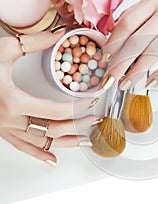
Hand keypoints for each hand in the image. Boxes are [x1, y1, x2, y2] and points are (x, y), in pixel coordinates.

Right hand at [0, 30, 99, 166]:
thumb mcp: (4, 50)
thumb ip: (33, 43)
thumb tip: (58, 35)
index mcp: (13, 101)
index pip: (56, 110)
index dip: (77, 107)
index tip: (91, 101)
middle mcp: (9, 121)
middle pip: (52, 128)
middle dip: (77, 125)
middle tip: (94, 119)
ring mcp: (5, 129)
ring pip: (41, 142)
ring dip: (66, 143)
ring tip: (85, 141)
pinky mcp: (2, 132)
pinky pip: (23, 148)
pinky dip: (39, 154)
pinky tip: (53, 160)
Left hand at [101, 0, 157, 89]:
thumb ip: (138, 14)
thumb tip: (117, 33)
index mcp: (153, 0)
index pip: (127, 25)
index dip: (113, 44)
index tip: (105, 59)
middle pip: (137, 41)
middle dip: (120, 63)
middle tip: (109, 79)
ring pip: (155, 51)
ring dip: (137, 71)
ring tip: (126, 84)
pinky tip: (151, 82)